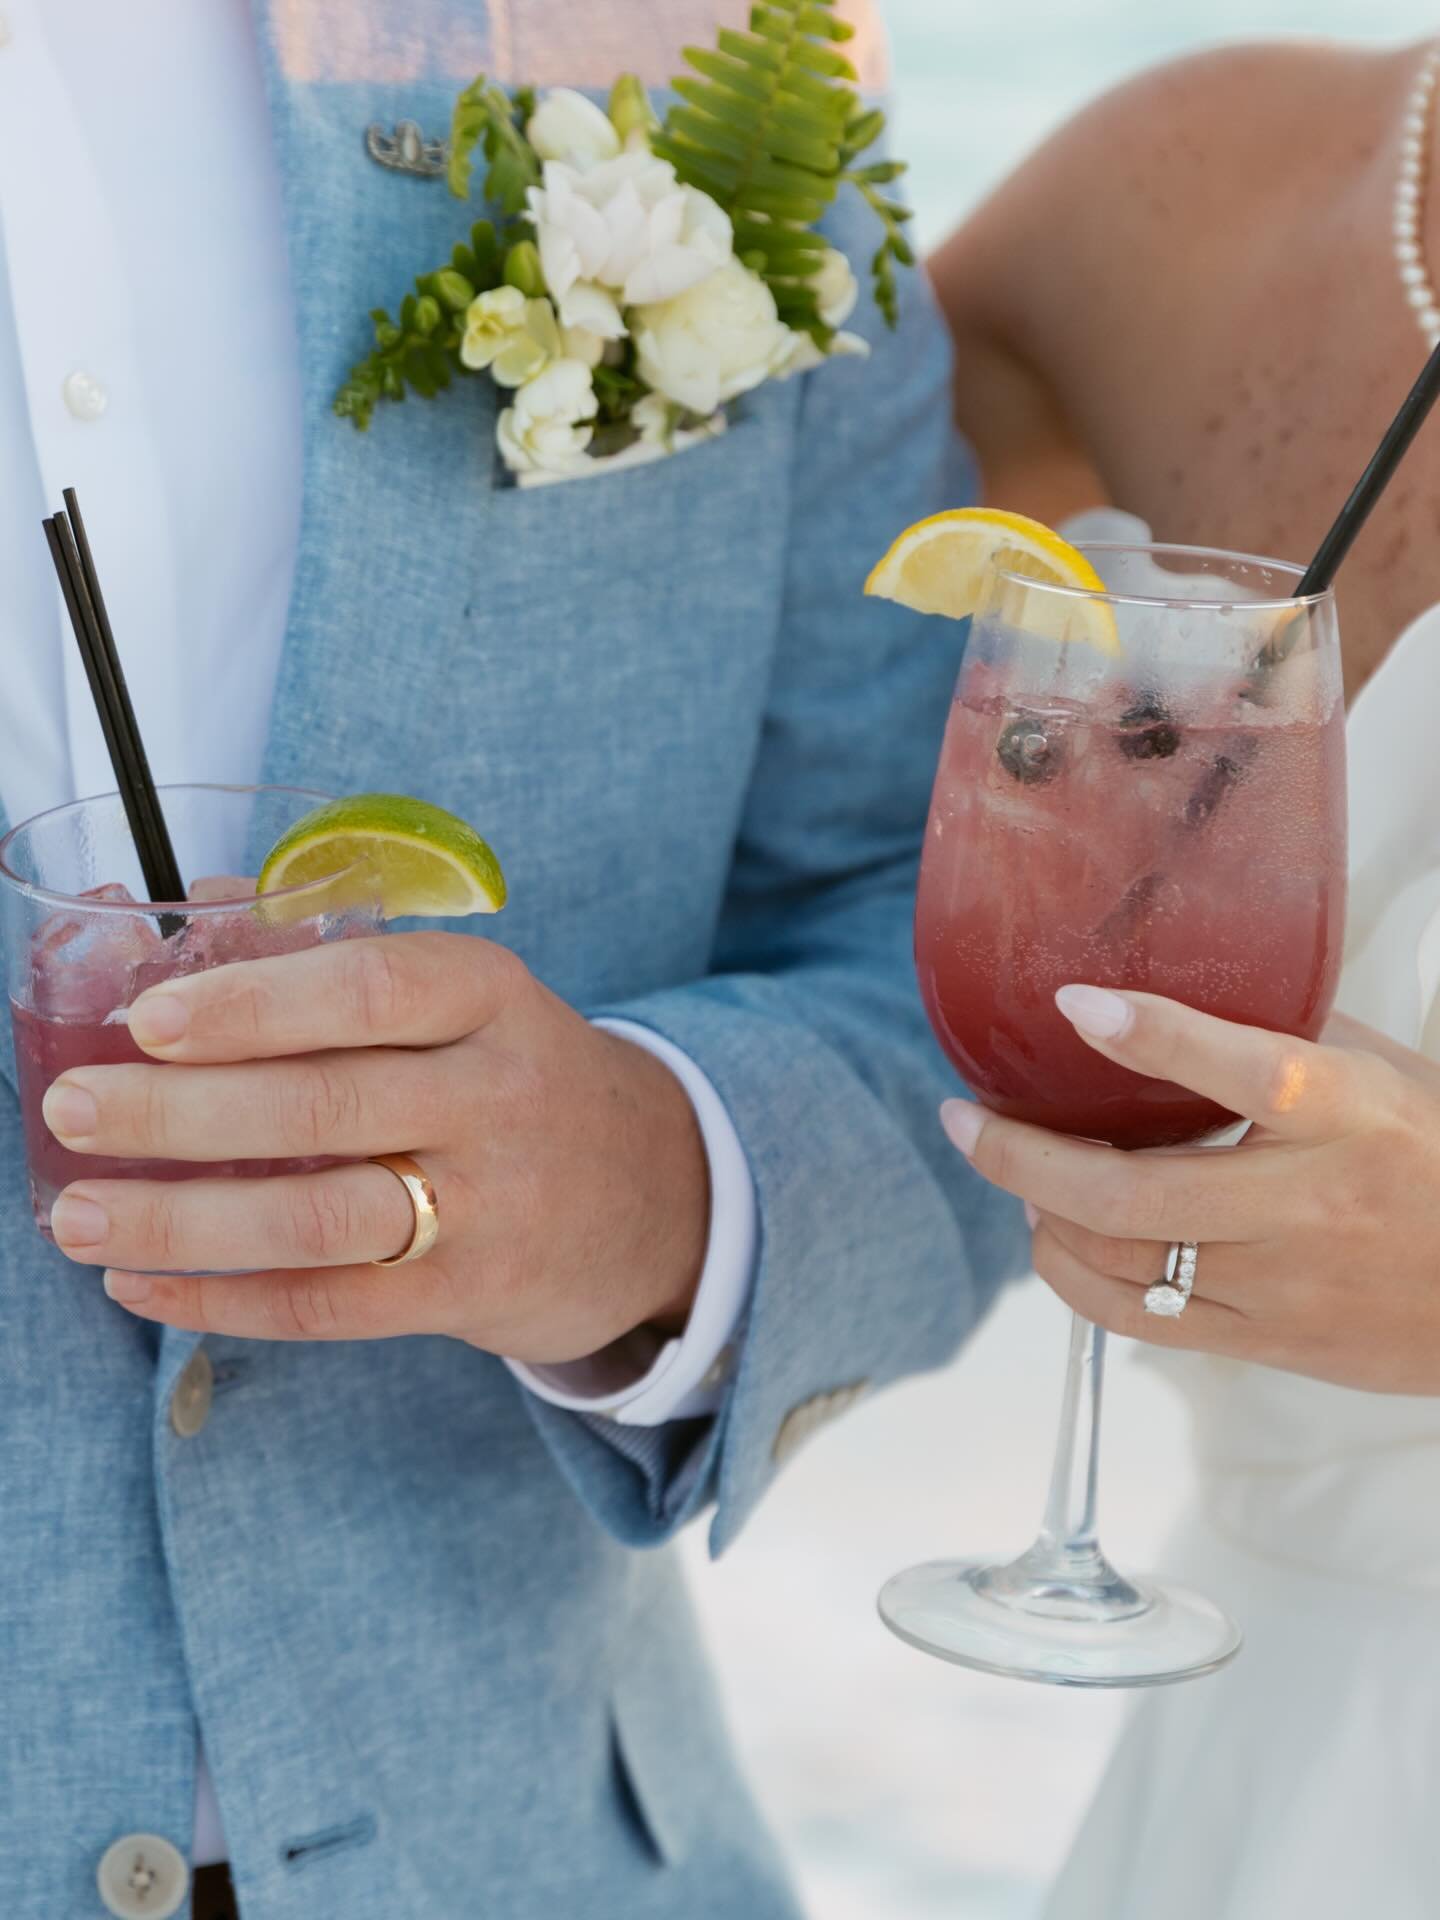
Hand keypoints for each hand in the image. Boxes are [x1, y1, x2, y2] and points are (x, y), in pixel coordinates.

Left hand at [42, 934, 708, 1359]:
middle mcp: (500, 1096)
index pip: (373, 989)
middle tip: (73, 1109)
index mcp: (493, 997)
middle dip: (182, 1113)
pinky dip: (228, 1303)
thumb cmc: (520, 1075)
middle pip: (328, 1106)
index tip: (148, 1019)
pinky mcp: (474, 1293)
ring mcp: (492, 1204)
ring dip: (186, 1223)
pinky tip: (144, 1289)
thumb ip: (343, 955)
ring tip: (80, 1218)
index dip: (254, 1004)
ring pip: (322, 1219)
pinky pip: (334, 1307)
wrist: (661, 1192)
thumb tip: (188, 905)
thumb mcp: (475, 999)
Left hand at [939, 986, 1439, 1393]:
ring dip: (1039, 1216)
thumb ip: (1290, 1033)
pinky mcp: (1268, 1345)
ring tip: (1013, 1172)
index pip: (1247, 1071)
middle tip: (967, 1119)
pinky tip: (1056, 1236)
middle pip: (1136, 1195)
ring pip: (1120, 1267)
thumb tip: (1177, 985)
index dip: (1153, 1037)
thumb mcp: (1388, 1074)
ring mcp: (1284, 1287)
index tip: (1072, 1004)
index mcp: (1349, 1115)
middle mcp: (1310, 1205)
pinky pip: (1139, 1321)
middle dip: (1025, 1156)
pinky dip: (1077, 1277)